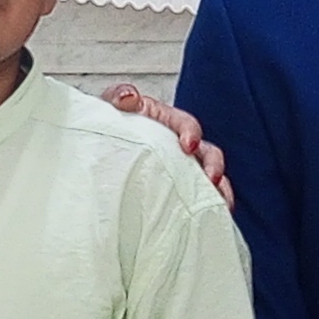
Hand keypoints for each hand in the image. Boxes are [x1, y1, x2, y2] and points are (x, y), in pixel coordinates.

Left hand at [100, 83, 227, 202]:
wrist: (96, 151)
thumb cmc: (108, 127)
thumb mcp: (109, 107)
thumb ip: (118, 97)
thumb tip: (130, 98)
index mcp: (167, 123)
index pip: (187, 125)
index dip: (191, 132)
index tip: (188, 145)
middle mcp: (179, 147)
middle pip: (208, 154)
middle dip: (214, 166)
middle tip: (212, 179)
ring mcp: (181, 170)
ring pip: (209, 180)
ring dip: (219, 191)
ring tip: (222, 205)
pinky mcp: (177, 192)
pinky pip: (197, 201)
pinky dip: (207, 209)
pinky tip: (208, 221)